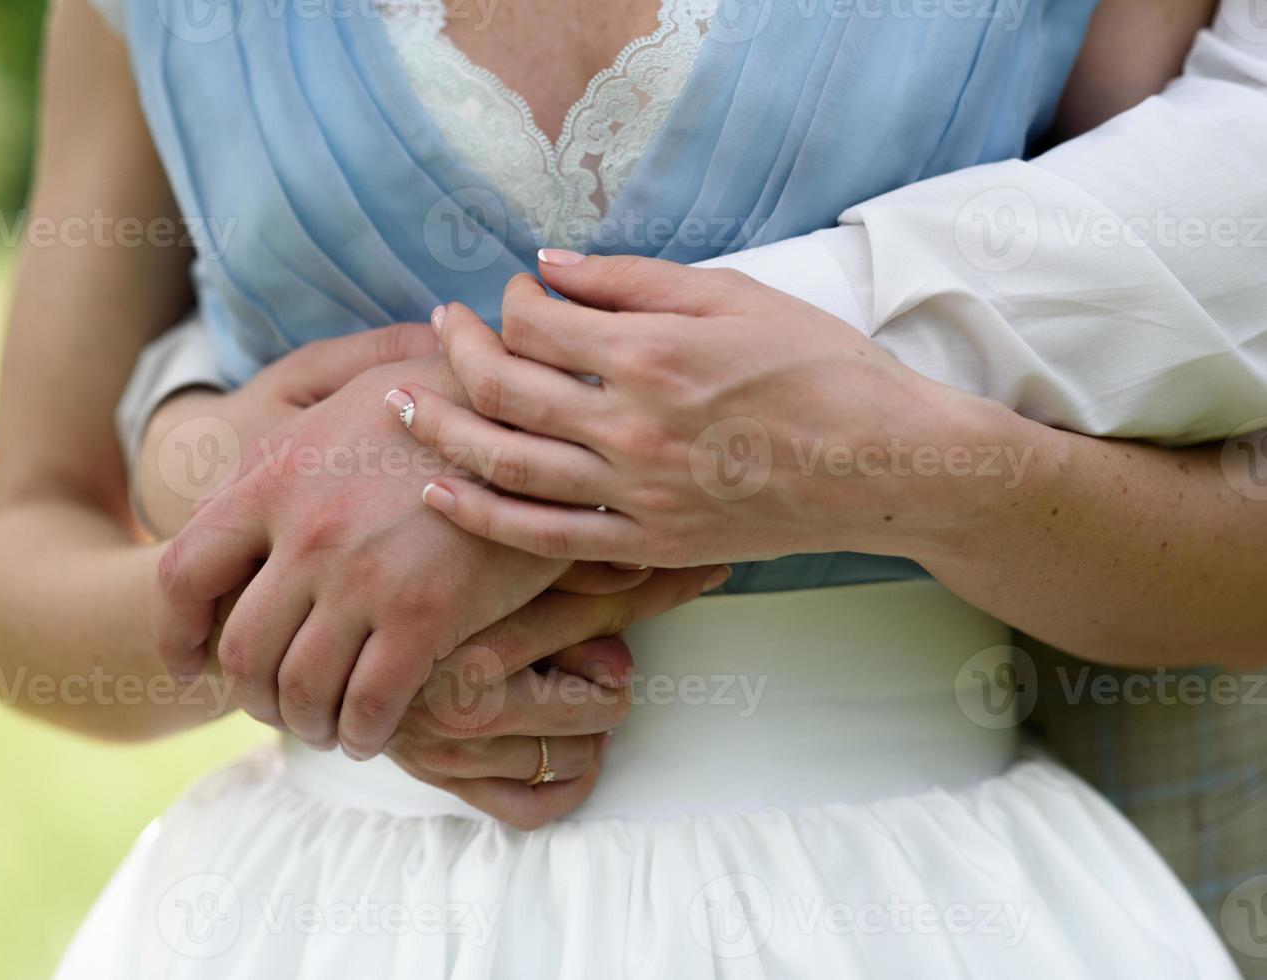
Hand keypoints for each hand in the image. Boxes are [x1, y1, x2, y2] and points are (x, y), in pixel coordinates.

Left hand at [150, 353, 652, 759]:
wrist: (535, 413)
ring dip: (306, 722)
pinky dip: (363, 732)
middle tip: (277, 707)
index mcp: (274, 478)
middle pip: (241, 650)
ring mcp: (362, 576)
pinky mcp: (425, 613)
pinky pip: (370, 703)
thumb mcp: (341, 403)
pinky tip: (373, 732)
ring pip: (300, 688)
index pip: (183, 572)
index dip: (175, 633)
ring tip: (326, 726)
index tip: (188, 666)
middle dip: (250, 695)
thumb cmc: (443, 403)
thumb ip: (277, 458)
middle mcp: (306, 532)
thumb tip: (218, 509)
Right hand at [388, 565, 728, 828]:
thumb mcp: (493, 550)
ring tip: (567, 688)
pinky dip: (564, 781)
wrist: (306, 601)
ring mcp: (446, 746)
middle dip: (612, 674)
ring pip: (574, 755)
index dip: (666, 584)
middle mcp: (456, 700)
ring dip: (586, 726)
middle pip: (603, 701)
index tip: (709, 567)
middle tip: (596, 652)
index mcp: (474, 632)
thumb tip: (679, 560)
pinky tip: (563, 743)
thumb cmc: (410, 559)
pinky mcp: (438, 777)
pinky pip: (531, 805)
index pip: (607, 613)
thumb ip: (577, 563)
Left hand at [393, 252, 976, 567]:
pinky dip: (483, 517)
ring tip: (399, 404)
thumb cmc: (820, 368)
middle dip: (458, 350)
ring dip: (442, 430)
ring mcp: (636, 493)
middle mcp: (632, 426)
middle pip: (505, 389)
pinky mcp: (648, 543)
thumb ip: (632, 279)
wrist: (883, 465)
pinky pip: (545, 538)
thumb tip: (548, 264)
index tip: (512, 295)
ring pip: (508, 464)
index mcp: (653, 353)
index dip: (510, 302)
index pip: (537, 323)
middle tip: (439, 328)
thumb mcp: (734, 295)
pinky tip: (438, 494)